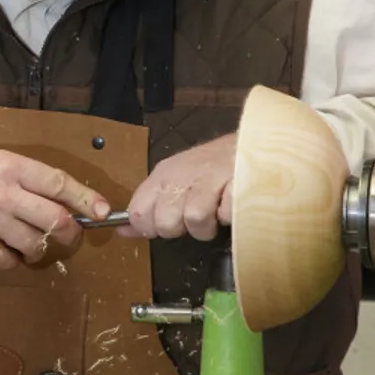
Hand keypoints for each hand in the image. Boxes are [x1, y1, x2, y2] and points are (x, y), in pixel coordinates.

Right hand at [0, 148, 109, 269]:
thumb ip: (17, 174)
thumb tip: (54, 194)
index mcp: (7, 165)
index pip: (58, 183)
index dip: (85, 198)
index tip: (102, 210)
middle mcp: (3, 193)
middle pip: (55, 219)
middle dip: (69, 231)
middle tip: (68, 234)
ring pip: (36, 244)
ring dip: (38, 247)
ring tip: (28, 241)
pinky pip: (10, 262)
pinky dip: (13, 260)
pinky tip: (2, 250)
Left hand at [122, 134, 236, 240]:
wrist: (251, 143)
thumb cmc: (212, 168)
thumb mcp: (175, 182)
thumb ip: (149, 207)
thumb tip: (123, 231)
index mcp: (162, 175)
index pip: (138, 213)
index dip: (151, 228)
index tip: (168, 226)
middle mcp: (180, 175)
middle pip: (165, 224)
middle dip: (183, 229)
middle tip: (198, 215)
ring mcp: (207, 177)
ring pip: (194, 221)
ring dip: (209, 226)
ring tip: (216, 210)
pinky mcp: (233, 183)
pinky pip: (224, 215)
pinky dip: (229, 215)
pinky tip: (231, 201)